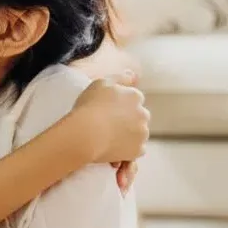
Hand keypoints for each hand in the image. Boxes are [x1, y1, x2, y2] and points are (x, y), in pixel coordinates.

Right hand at [72, 71, 148, 195]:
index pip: (132, 100)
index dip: (118, 106)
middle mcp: (143, 114)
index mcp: (135, 96)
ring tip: (105, 140)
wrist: (85, 133)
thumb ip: (120, 78)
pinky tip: (112, 151)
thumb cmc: (89, 107)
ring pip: (137, 134)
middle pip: (137, 117)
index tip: (105, 112)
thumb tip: (133, 75)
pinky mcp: (137, 150)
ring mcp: (142, 133)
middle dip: (126, 121)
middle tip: (105, 126)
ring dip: (126, 136)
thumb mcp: (101, 83)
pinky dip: (126, 151)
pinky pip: (135, 151)